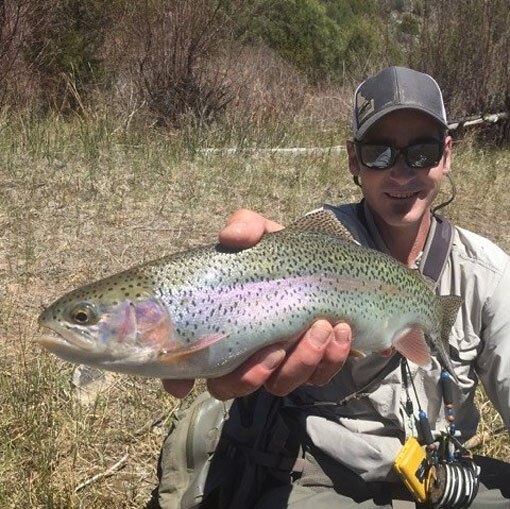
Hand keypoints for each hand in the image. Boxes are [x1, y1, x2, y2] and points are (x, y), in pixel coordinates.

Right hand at [161, 209, 351, 399]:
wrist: (330, 263)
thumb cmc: (284, 253)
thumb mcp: (264, 234)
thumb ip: (246, 227)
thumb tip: (231, 236)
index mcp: (224, 323)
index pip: (188, 360)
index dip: (178, 377)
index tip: (180, 385)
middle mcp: (244, 351)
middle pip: (232, 386)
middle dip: (254, 374)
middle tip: (279, 345)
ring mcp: (279, 363)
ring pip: (280, 385)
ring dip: (301, 362)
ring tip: (322, 327)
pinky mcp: (314, 365)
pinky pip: (319, 377)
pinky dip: (331, 359)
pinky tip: (342, 331)